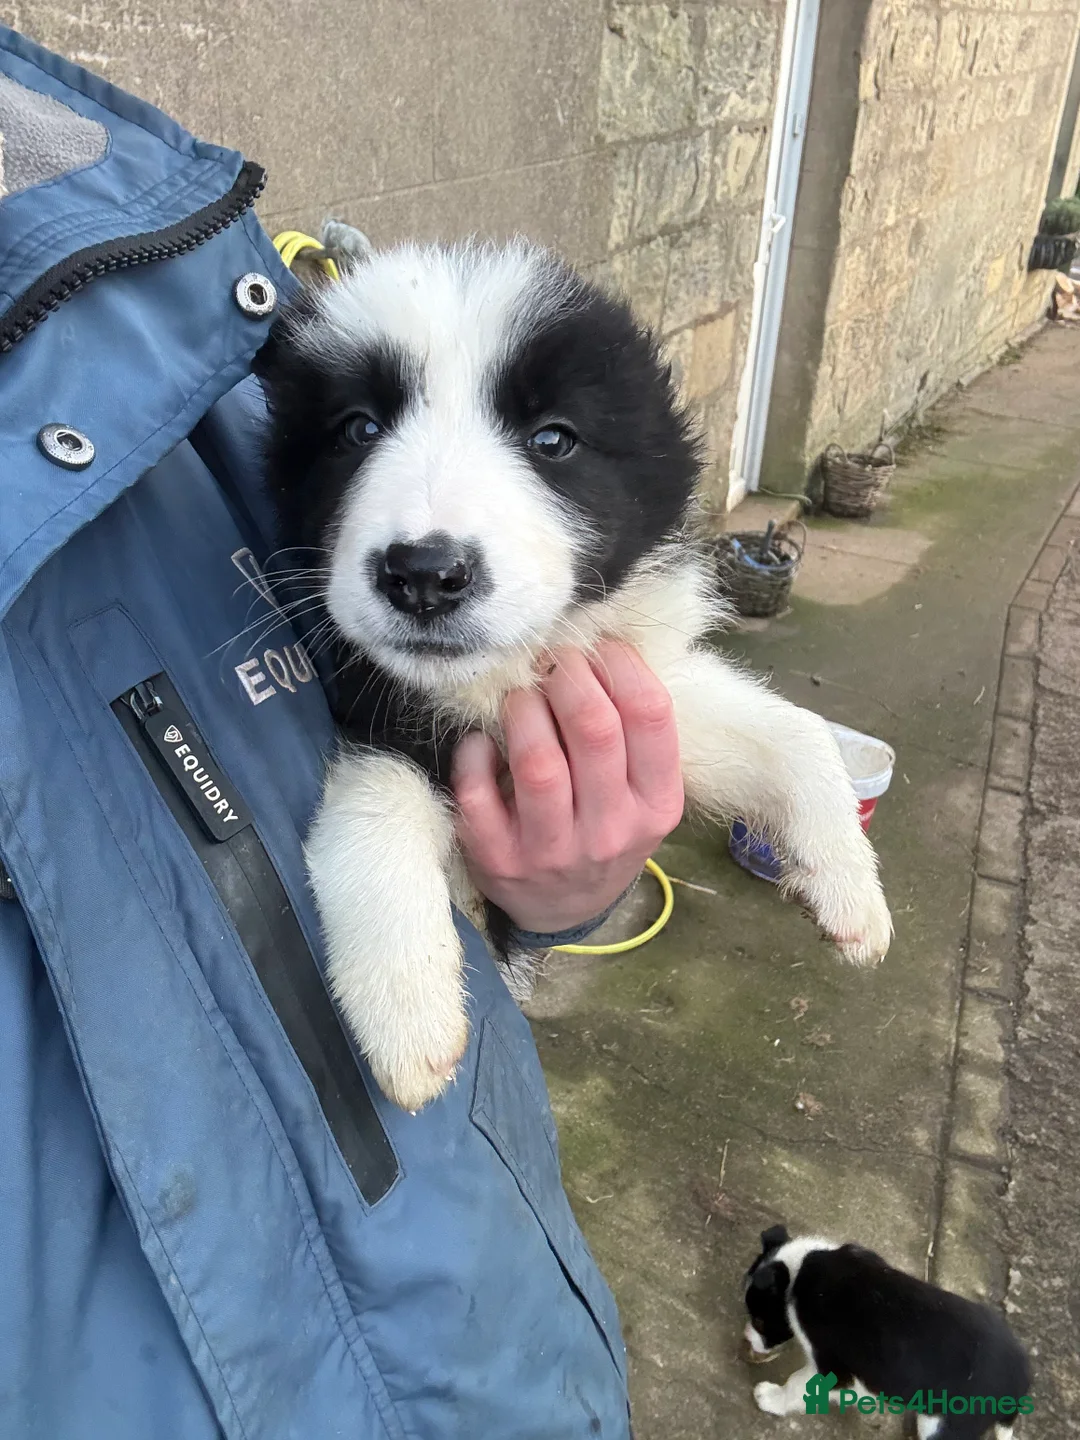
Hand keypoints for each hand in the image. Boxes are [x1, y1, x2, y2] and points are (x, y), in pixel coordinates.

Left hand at [450, 642, 683, 935]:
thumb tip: (602, 646)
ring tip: (520, 696)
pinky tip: (481, 742)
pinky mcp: (499, 860)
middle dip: (568, 677)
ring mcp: (553, 850)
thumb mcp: (641, 792)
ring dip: (523, 710)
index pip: (650, 716)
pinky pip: (479, 792)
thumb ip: (633, 732)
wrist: (566, 910)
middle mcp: (611, 830)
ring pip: (538, 762)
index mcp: (656, 804)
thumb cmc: (605, 829)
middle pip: (594, 730)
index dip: (622, 665)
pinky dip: (474, 753)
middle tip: (553, 663)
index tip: (600, 646)